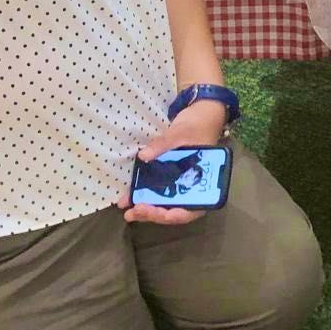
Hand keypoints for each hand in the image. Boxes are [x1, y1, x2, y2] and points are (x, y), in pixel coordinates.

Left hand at [121, 99, 227, 225]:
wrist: (201, 115)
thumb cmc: (198, 126)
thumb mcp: (181, 133)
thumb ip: (164, 144)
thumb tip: (144, 156)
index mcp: (204, 184)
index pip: (188, 211)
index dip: (168, 215)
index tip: (149, 209)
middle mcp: (193, 189)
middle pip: (173, 211)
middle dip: (151, 214)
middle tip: (132, 213)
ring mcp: (181, 184)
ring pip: (164, 204)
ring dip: (145, 208)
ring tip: (126, 208)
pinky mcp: (170, 177)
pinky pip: (158, 190)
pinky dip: (144, 194)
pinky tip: (129, 196)